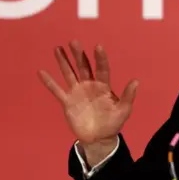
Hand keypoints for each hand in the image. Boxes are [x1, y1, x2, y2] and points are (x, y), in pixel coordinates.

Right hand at [38, 40, 137, 163]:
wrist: (99, 138)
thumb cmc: (113, 122)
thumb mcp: (123, 110)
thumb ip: (128, 96)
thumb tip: (136, 81)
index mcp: (103, 86)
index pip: (102, 69)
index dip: (100, 59)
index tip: (98, 46)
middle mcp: (89, 85)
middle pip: (83, 67)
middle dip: (79, 55)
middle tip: (74, 41)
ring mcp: (77, 92)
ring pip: (69, 74)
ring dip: (63, 62)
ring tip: (58, 48)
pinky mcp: (67, 102)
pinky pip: (57, 90)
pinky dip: (49, 82)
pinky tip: (42, 71)